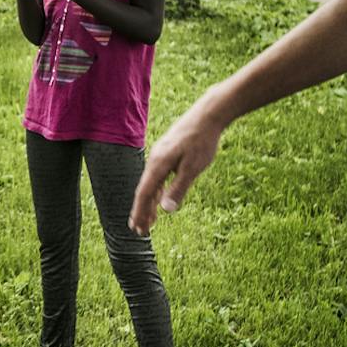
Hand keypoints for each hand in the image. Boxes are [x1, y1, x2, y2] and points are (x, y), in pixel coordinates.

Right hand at [130, 103, 225, 233]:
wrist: (208, 115)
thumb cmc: (201, 141)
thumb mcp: (193, 168)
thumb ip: (178, 188)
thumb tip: (165, 210)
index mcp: (158, 164)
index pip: (144, 193)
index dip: (140, 212)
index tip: (138, 228)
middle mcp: (155, 160)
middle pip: (144, 190)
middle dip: (142, 211)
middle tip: (140, 231)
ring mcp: (160, 156)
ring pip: (151, 184)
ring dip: (149, 203)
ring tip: (149, 220)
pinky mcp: (167, 153)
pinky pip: (157, 176)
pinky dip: (156, 191)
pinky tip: (159, 198)